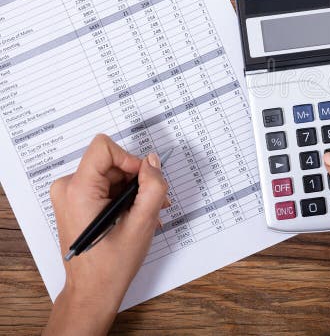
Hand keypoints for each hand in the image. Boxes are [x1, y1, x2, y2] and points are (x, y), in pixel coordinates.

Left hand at [44, 134, 168, 334]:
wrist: (93, 291)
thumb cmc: (111, 264)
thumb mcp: (142, 223)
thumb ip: (152, 186)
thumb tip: (152, 162)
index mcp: (78, 190)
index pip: (105, 148)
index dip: (130, 160)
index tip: (143, 181)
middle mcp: (67, 188)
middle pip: (111, 162)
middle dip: (136, 179)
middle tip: (152, 204)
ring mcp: (70, 195)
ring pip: (111, 174)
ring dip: (133, 191)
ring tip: (146, 214)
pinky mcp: (75, 201)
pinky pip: (105, 185)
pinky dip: (123, 197)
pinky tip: (134, 216)